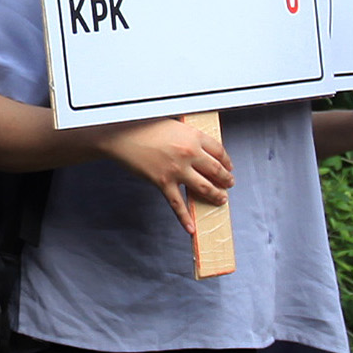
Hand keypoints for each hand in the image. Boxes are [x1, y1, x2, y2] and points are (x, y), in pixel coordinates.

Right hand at [96, 117, 233, 234]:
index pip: (219, 151)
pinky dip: (184, 217)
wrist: (122, 136)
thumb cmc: (145, 127)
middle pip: (216, 170)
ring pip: (204, 187)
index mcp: (193, 137)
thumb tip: (200, 148)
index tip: (229, 167)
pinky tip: (191, 227)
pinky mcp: (163, 182)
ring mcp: (177, 170)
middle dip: (225, 179)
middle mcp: (189, 153)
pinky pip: (177, 204)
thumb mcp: (175, 126)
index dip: (227, 161)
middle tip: (229, 183)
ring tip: (220, 199)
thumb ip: (189, 137)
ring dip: (215, 195)